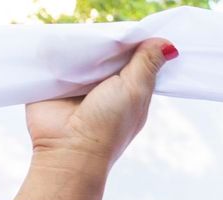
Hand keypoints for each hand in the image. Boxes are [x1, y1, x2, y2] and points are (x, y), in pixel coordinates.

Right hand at [26, 40, 173, 169]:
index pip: (134, 58)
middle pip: (108, 52)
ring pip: (82, 52)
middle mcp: (105, 86)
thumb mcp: (135, 91)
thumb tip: (168, 45)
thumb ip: (147, 65)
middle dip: (107, 39)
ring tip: (83, 32)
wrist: (67, 149)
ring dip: (82, 43)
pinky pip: (57, 57)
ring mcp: (78, 84)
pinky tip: (62, 40)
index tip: (133, 28)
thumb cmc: (107, 125)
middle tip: (105, 27)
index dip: (134, 43)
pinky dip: (60, 49)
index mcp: (129, 90)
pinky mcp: (53, 82)